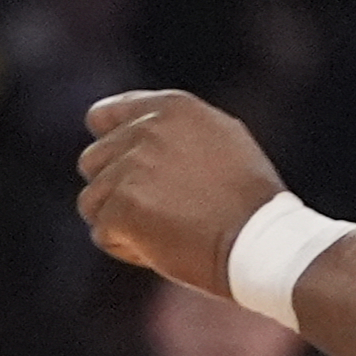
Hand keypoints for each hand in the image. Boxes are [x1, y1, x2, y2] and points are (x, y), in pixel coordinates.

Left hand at [76, 91, 287, 297]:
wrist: (262, 240)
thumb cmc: (249, 200)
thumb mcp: (223, 141)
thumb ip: (175, 130)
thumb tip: (133, 130)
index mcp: (172, 108)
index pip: (103, 116)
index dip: (110, 145)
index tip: (126, 170)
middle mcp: (146, 130)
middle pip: (92, 161)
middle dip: (115, 188)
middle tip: (157, 210)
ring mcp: (129, 168)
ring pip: (93, 200)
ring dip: (120, 220)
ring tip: (164, 230)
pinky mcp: (121, 207)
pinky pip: (102, 232)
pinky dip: (127, 247)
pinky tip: (162, 247)